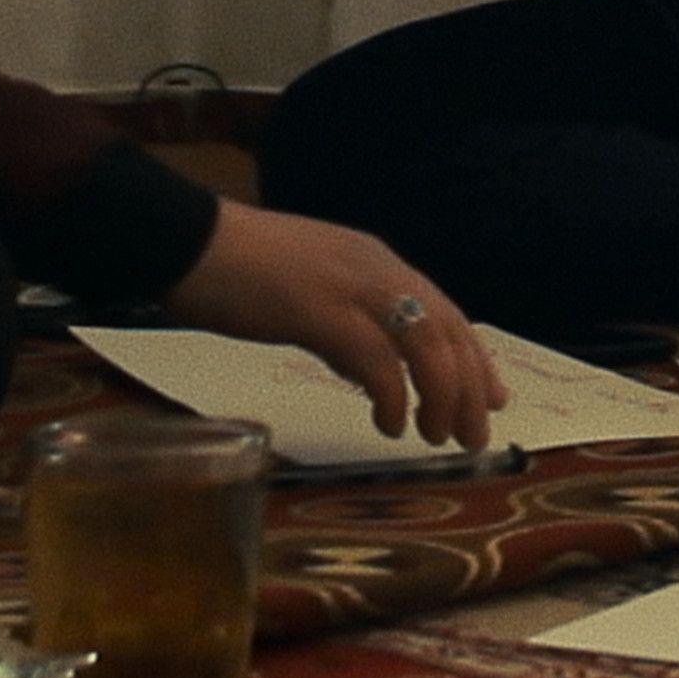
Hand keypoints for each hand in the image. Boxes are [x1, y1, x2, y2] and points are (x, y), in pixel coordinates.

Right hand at [163, 201, 508, 448]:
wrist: (187, 241)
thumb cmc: (238, 271)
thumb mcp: (310, 296)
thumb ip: (345, 330)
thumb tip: (371, 376)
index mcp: (375, 262)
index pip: (444, 312)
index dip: (474, 358)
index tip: (491, 399)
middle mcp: (376, 269)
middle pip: (447, 331)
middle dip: (469, 388)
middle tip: (473, 435)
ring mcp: (350, 287)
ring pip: (425, 345)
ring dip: (441, 397)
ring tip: (438, 437)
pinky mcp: (320, 310)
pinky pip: (377, 361)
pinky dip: (392, 396)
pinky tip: (389, 425)